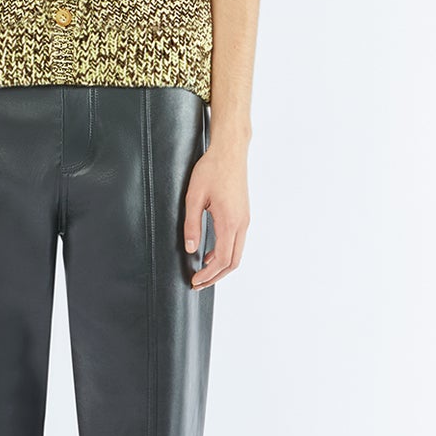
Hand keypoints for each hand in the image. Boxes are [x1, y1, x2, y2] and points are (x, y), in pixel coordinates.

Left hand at [183, 143, 248, 288]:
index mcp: (230, 221)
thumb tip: (190, 248)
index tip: (195, 281)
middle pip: (233, 262)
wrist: (230, 152)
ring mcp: (245, 219)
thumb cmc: (211, 170)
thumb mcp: (194, 197)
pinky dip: (225, 254)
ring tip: (203, 272)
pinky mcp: (244, 215)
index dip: (208, 275)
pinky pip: (237, 242)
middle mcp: (242, 224)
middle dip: (216, 277)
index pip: (222, 260)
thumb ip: (191, 225)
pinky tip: (210, 253)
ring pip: (237, 253)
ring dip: (221, 267)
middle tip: (198, 283)